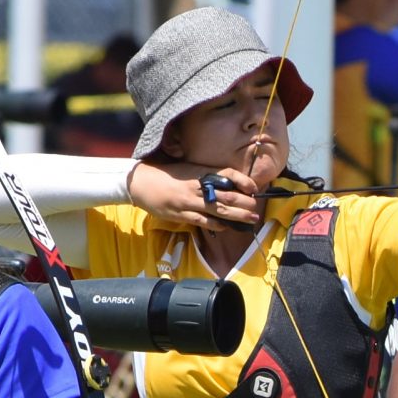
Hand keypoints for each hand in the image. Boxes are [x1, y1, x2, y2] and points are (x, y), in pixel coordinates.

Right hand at [127, 163, 259, 230]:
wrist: (140, 182)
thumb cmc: (166, 174)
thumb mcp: (188, 169)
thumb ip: (206, 176)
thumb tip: (228, 185)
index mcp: (199, 172)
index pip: (227, 174)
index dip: (243, 181)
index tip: (254, 188)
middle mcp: (197, 186)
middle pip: (227, 194)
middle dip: (244, 202)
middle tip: (256, 207)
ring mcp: (189, 201)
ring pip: (218, 209)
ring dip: (236, 215)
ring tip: (251, 218)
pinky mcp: (181, 214)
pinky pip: (202, 221)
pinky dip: (216, 224)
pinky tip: (226, 227)